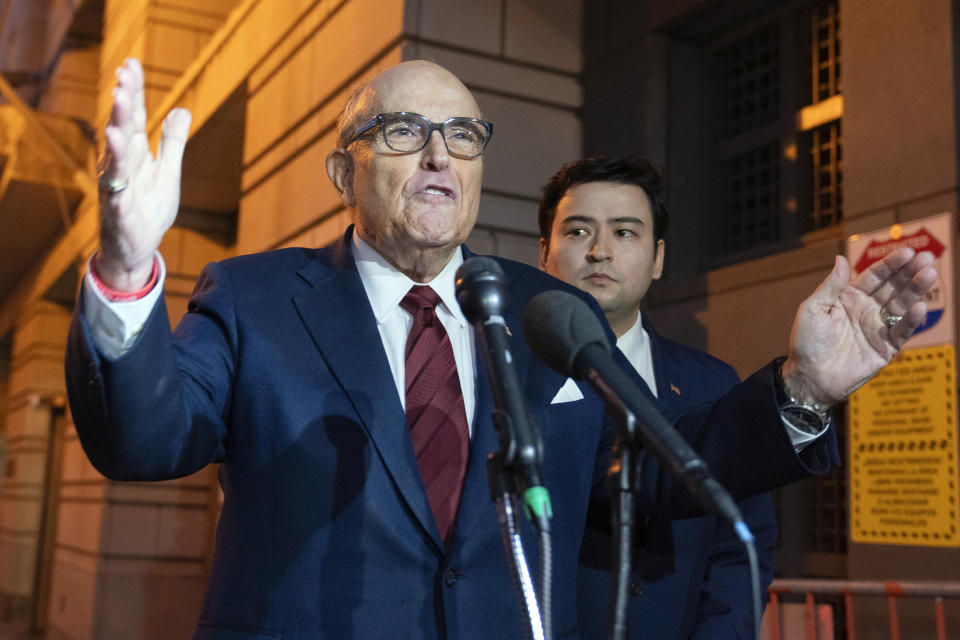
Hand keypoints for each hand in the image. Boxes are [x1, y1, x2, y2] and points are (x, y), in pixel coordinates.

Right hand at [97, 58, 191, 291]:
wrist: (135, 248)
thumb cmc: (148, 207)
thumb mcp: (168, 172)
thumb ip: (172, 142)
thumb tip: (182, 109)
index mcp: (134, 153)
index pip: (134, 117)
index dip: (133, 91)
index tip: (130, 63)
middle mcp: (121, 166)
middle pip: (123, 131)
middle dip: (122, 107)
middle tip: (122, 80)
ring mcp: (118, 189)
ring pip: (116, 161)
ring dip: (116, 139)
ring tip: (117, 118)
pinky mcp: (120, 213)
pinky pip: (116, 199)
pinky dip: (116, 187)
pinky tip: (115, 178)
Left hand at [782, 247, 936, 406]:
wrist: (809, 377)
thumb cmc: (806, 343)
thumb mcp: (812, 310)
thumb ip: (830, 286)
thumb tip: (841, 259)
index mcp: (849, 298)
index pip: (874, 277)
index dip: (891, 264)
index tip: (908, 252)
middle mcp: (867, 310)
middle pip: (893, 287)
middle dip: (910, 273)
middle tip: (927, 258)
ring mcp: (878, 328)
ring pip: (902, 306)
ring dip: (916, 291)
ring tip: (930, 274)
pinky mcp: (886, 348)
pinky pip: (902, 332)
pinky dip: (911, 320)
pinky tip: (919, 307)